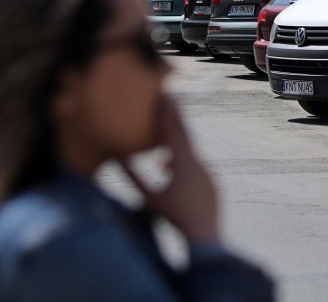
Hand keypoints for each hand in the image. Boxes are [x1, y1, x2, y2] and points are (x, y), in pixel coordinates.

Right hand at [121, 97, 219, 242]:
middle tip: (171, 101)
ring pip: (189, 155)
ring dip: (174, 152)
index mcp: (183, 162)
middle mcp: (199, 162)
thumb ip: (133, 177)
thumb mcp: (149, 197)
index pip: (173, 132)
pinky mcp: (211, 181)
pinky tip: (167, 169)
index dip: (167, 113)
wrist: (204, 233)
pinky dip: (182, 165)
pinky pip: (195, 167)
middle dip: (176, 119)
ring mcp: (208, 171)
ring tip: (159, 158)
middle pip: (185, 135)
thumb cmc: (173, 216)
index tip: (164, 95)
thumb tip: (116, 161)